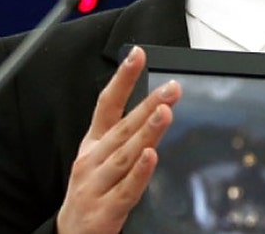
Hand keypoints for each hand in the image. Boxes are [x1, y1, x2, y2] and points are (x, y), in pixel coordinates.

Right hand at [56, 46, 181, 233]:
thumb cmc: (94, 189)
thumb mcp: (103, 157)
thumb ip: (127, 133)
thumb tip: (158, 102)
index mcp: (94, 143)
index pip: (106, 105)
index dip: (122, 79)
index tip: (137, 55)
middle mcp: (92, 161)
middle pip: (122, 128)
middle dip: (147, 104)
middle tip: (171, 87)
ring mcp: (96, 185)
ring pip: (125, 155)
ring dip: (146, 132)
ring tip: (164, 112)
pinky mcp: (105, 210)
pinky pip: (127, 188)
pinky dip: (139, 172)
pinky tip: (151, 156)